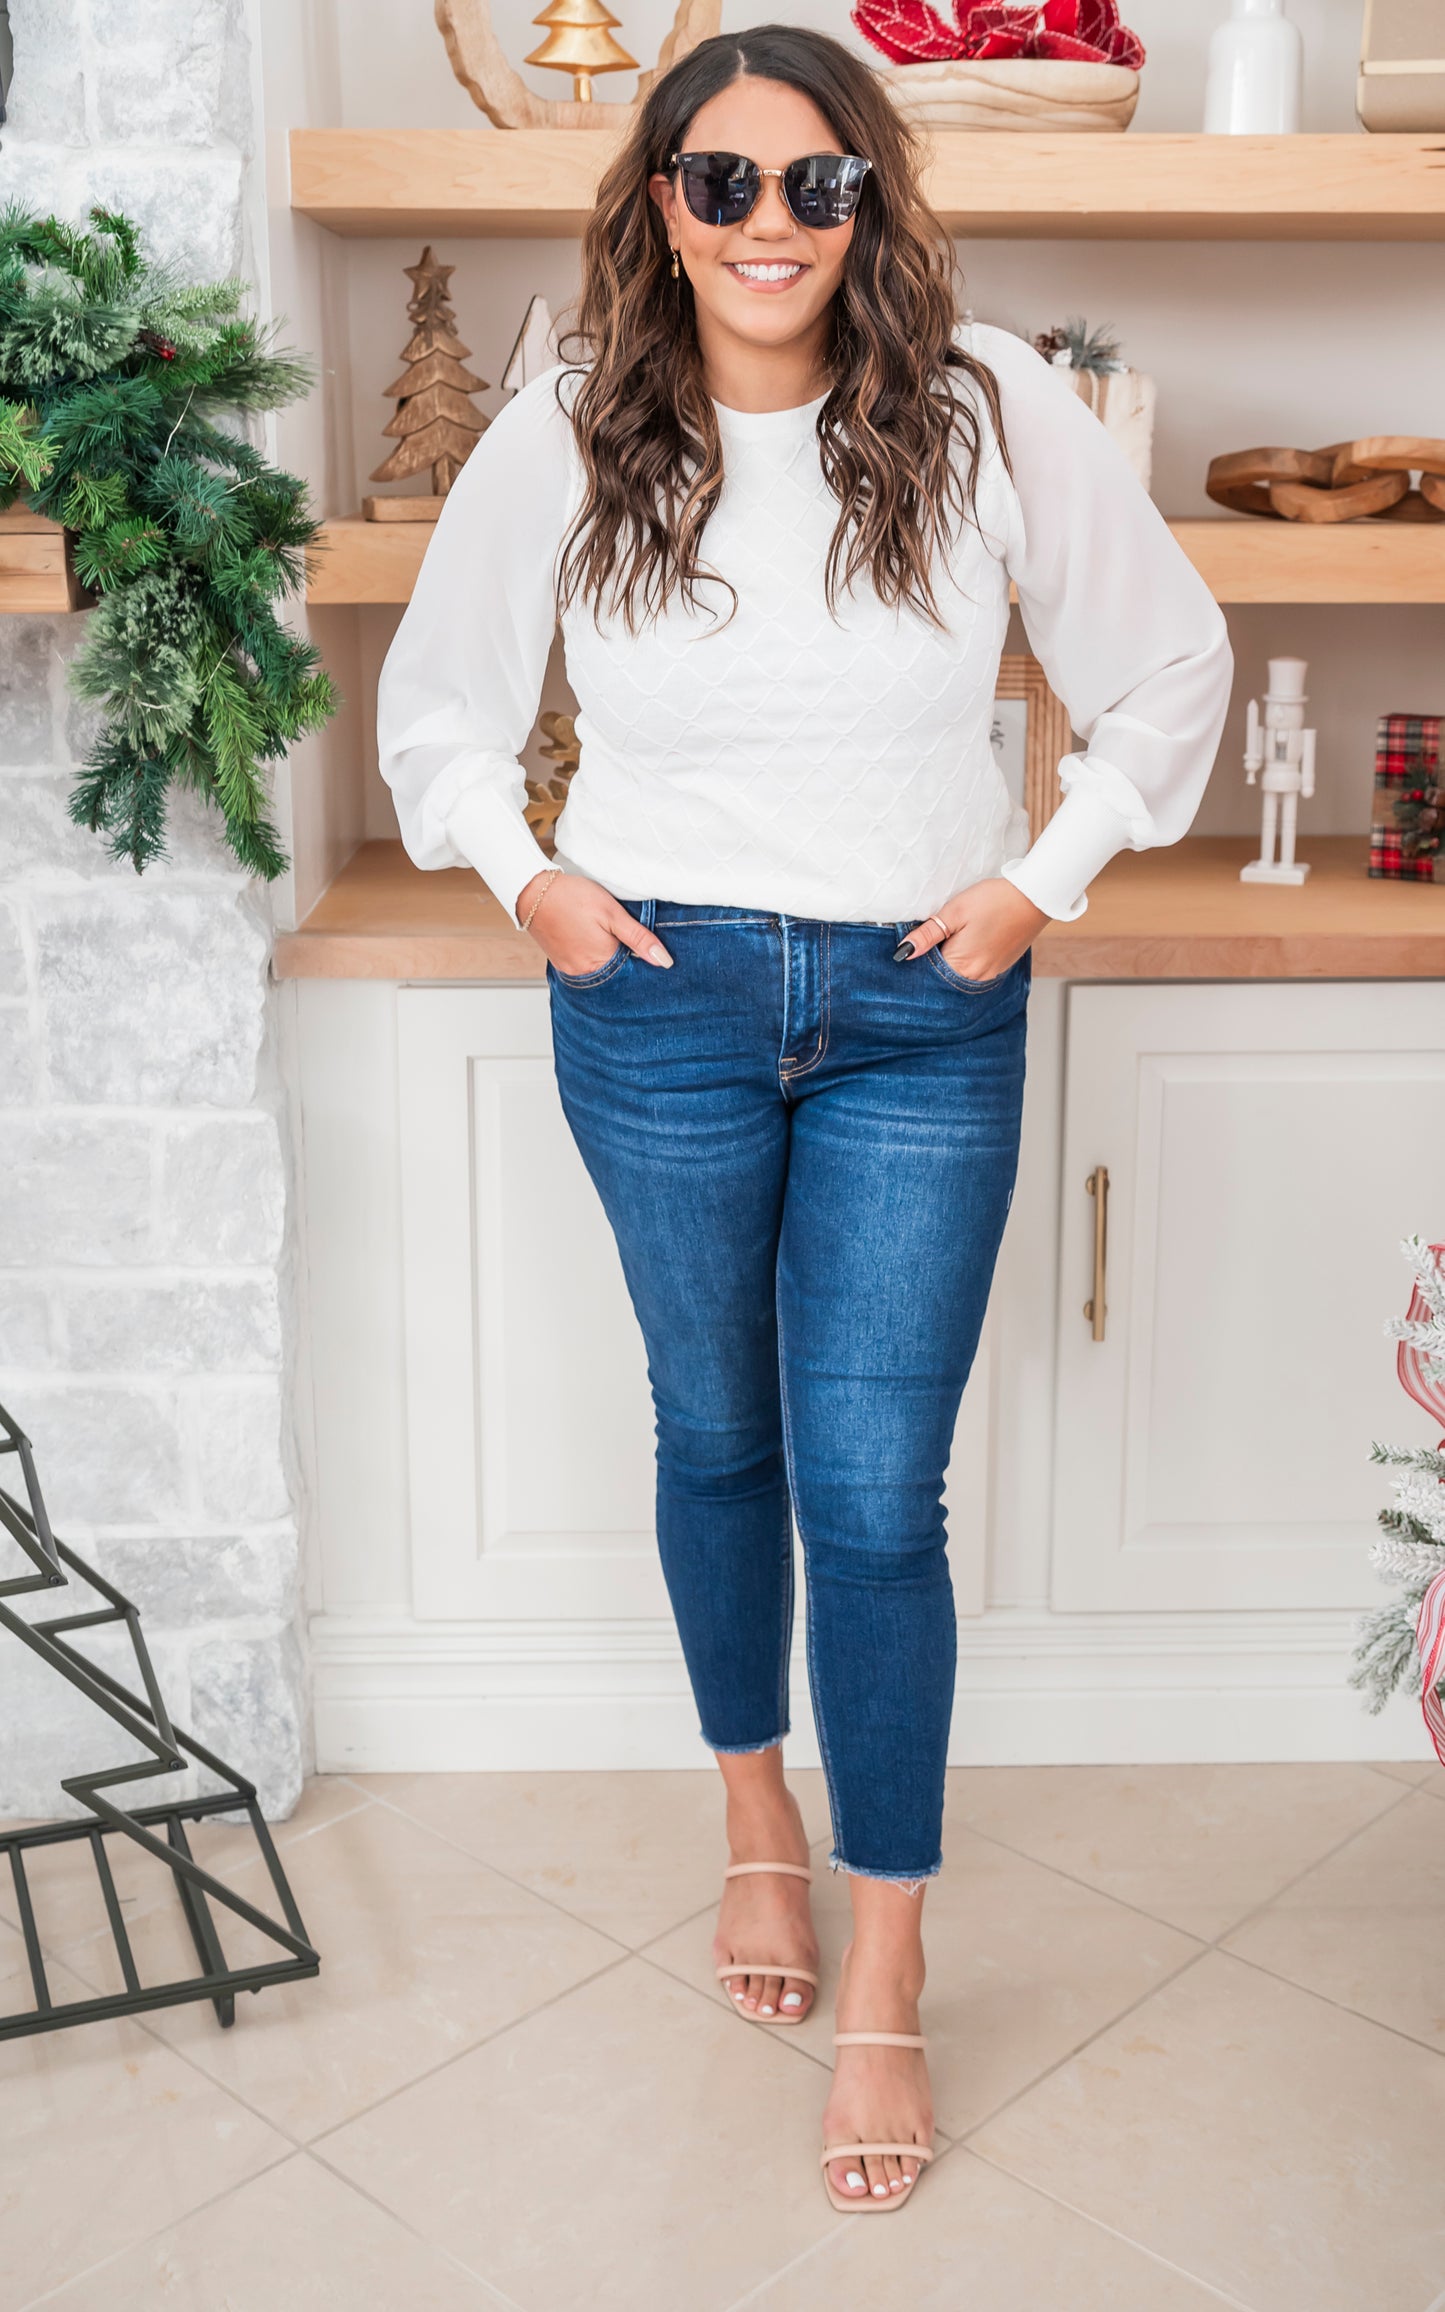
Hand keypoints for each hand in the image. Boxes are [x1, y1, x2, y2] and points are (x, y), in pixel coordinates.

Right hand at [516, 870, 672, 972]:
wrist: (533, 891)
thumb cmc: (572, 897)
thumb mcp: (612, 913)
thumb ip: (639, 938)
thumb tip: (664, 961)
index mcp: (601, 962)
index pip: (633, 972)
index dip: (643, 959)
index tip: (646, 946)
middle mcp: (584, 973)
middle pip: (616, 973)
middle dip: (626, 959)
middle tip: (625, 936)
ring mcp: (570, 970)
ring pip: (600, 970)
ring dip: (609, 957)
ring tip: (607, 935)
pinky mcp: (561, 963)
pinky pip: (585, 966)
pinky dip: (594, 956)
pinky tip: (595, 939)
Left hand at [894, 878, 1047, 980]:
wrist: (1034, 897)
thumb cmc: (995, 900)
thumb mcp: (955, 911)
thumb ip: (928, 934)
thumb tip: (903, 952)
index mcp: (962, 965)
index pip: (928, 974)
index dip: (918, 961)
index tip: (915, 945)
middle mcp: (976, 976)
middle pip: (943, 977)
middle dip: (933, 962)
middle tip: (933, 937)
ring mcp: (990, 974)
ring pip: (959, 973)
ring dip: (950, 960)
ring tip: (951, 936)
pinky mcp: (1000, 966)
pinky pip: (974, 969)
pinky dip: (965, 959)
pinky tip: (967, 940)